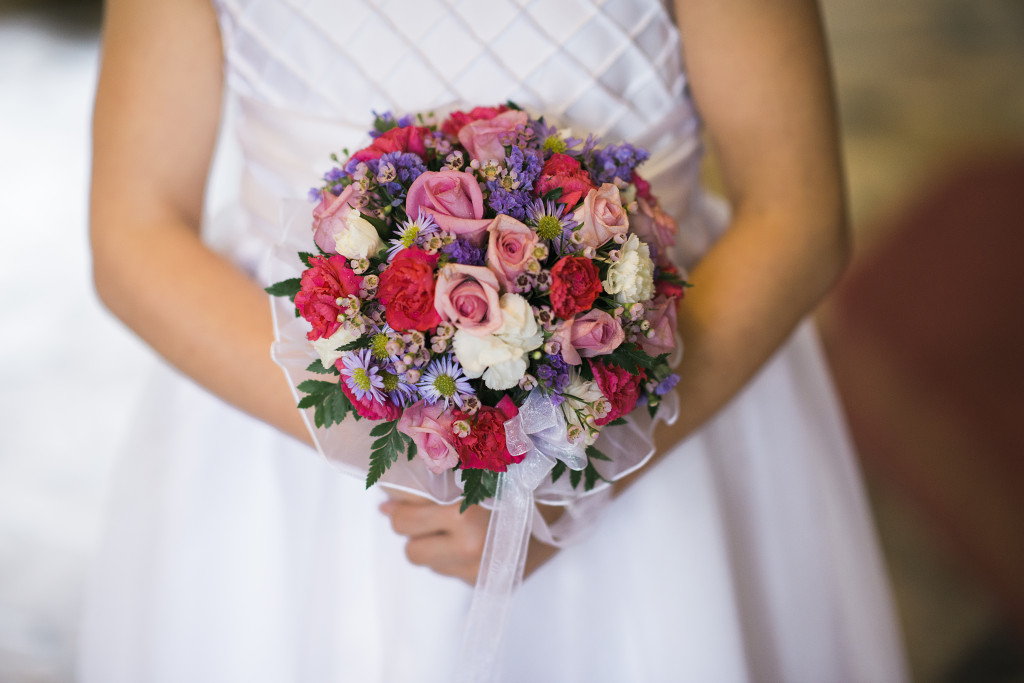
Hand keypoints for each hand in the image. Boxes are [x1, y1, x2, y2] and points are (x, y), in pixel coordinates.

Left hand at [380, 491, 559, 583]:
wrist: (563, 505)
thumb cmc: (512, 479)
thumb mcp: (470, 473)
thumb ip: (427, 486)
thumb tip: (383, 505)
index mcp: (463, 510)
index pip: (404, 518)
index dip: (397, 506)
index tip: (394, 499)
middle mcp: (470, 544)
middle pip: (409, 546)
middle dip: (412, 529)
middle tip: (425, 512)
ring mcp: (478, 569)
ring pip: (426, 562)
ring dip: (432, 544)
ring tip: (455, 525)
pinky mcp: (486, 584)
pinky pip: (449, 573)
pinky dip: (452, 558)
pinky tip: (473, 540)